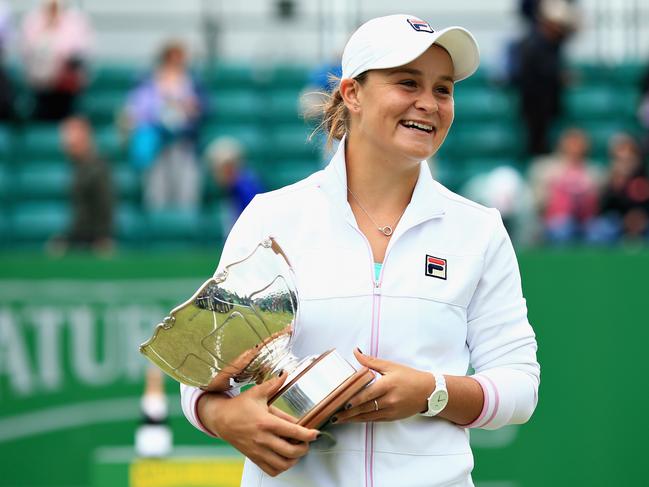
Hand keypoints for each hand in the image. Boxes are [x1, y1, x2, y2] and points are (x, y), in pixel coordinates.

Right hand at [199, 373, 319, 476]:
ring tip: (297, 450)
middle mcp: (262, 439)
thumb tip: (285, 374)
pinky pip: (271, 470)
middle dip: (304, 448)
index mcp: (266, 422)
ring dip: (294, 459)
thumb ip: (273, 384)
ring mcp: (258, 450)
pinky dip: (282, 467)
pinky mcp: (253, 457)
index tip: (315, 433)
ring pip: (282, 464)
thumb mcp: (257, 392)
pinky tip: (284, 458)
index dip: (308, 434)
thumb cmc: (238, 406)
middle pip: (291, 451)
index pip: (293, 431)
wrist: (220, 419)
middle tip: (307, 442)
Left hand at [333, 349, 434, 423]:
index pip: (367, 395)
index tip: (342, 403)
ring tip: (339, 420)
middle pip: (365, 408)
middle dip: (348, 413)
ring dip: (352, 419)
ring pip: (368, 416)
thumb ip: (371, 361)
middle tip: (333, 415)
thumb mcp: (390, 366)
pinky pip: (375, 420)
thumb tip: (356, 352)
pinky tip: (354, 420)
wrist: (428, 392)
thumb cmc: (409, 376)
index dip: (354, 400)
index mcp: (387, 385)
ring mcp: (391, 410)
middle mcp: (389, 400)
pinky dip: (363, 420)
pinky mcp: (392, 417)